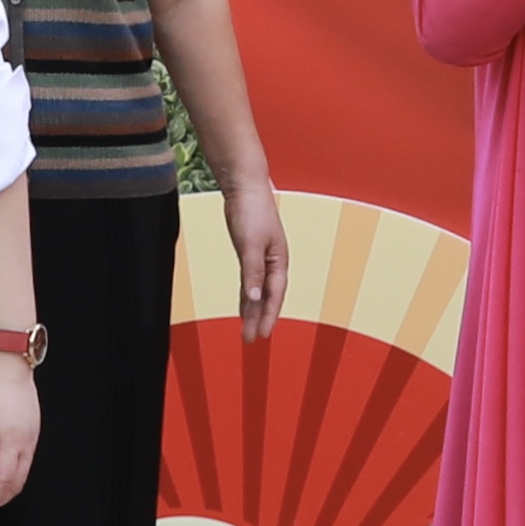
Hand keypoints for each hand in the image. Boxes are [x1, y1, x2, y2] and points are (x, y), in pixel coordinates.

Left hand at [0, 353, 41, 513]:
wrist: (8, 361)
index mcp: (9, 443)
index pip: (2, 484)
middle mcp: (26, 443)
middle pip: (16, 484)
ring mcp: (33, 436)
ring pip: (22, 472)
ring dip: (2, 482)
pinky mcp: (33, 428)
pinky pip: (24, 458)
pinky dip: (9, 468)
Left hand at [223, 172, 289, 344]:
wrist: (246, 185)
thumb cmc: (252, 211)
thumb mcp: (251, 245)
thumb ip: (253, 273)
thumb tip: (255, 299)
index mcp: (279, 261)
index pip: (274, 296)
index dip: (269, 316)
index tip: (262, 335)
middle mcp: (273, 262)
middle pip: (267, 297)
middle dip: (260, 319)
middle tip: (251, 340)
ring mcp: (262, 257)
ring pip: (258, 291)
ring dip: (253, 310)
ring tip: (247, 330)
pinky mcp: (250, 252)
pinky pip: (250, 280)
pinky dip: (247, 295)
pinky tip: (245, 305)